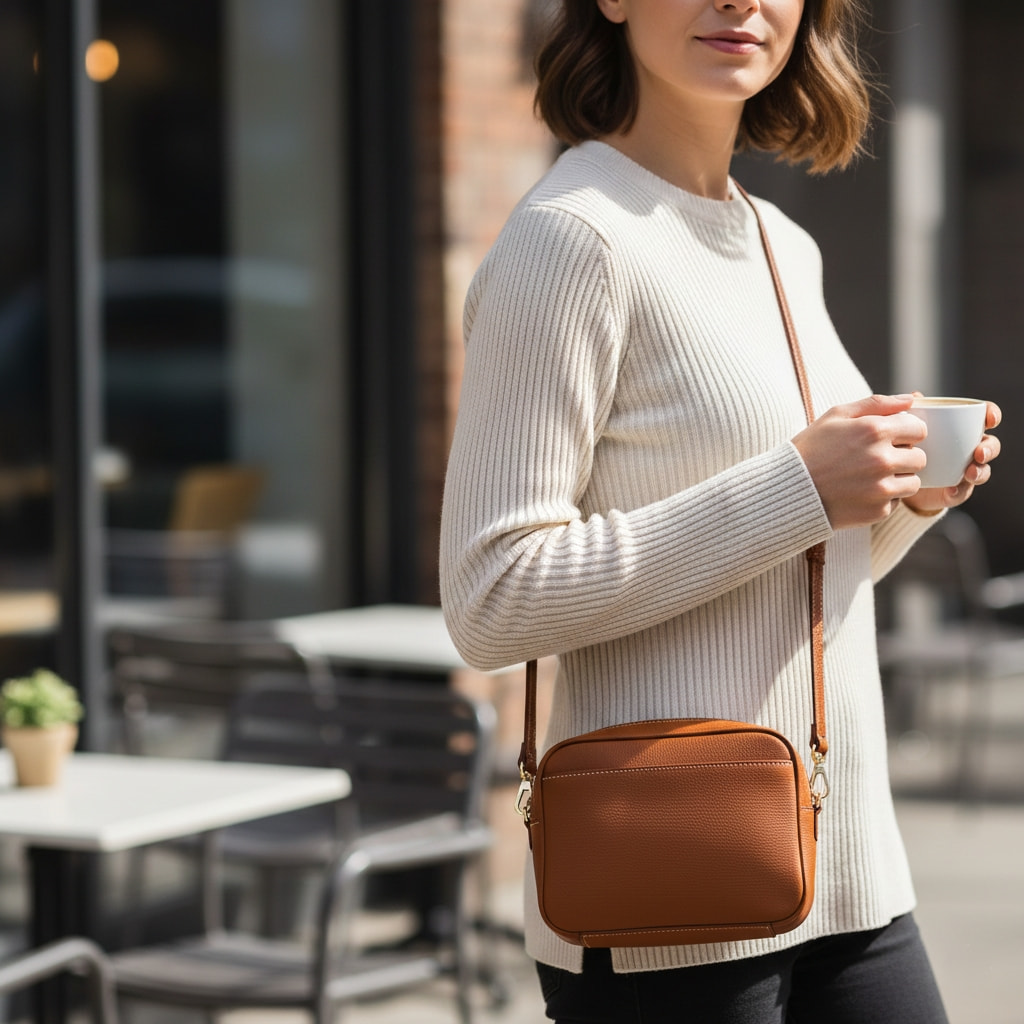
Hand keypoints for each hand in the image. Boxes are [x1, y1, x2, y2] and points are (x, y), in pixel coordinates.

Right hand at [792, 394, 928, 529]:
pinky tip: (859, 493)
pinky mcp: (878, 511)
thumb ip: (876, 403)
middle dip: (904, 457)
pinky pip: (896, 503)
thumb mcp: (836, 416)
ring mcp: (881, 488)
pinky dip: (882, 499)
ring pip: (913, 483)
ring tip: (869, 478)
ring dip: (898, 479)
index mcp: (874, 430)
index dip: (906, 432)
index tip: (891, 438)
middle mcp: (882, 459)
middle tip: (877, 460)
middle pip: (919, 457)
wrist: (787, 490)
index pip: (918, 429)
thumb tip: (912, 397)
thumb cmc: (811, 449)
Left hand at [902, 400, 1001, 514]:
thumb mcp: (908, 428)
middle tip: (978, 453)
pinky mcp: (956, 490)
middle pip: (991, 445)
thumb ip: (915, 412)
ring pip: (983, 469)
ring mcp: (965, 470)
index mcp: (963, 429)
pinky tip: (951, 489)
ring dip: (980, 471)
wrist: (897, 478)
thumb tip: (914, 397)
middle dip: (989, 448)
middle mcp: (969, 448)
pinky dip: (959, 490)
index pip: (985, 418)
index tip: (990, 419)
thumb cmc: (907, 445)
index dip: (992, 415)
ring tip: (969, 473)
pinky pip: (963, 491)